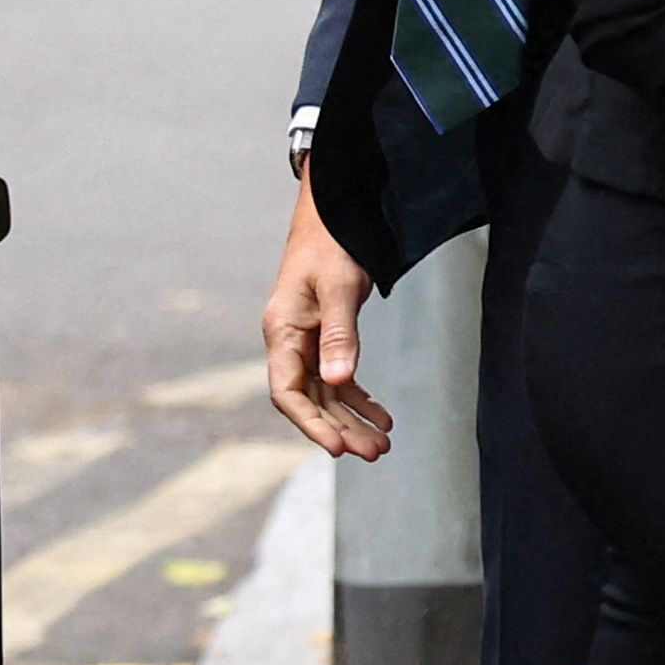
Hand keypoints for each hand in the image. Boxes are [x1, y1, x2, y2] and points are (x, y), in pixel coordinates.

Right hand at [263, 176, 392, 459]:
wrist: (334, 211)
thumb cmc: (331, 243)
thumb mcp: (339, 287)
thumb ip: (339, 335)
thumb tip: (339, 379)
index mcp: (282, 331)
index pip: (288, 392)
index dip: (310, 423)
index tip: (337, 446)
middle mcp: (289, 342)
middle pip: (310, 400)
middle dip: (340, 429)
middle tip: (374, 453)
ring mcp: (307, 341)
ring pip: (327, 393)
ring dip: (352, 419)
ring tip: (382, 444)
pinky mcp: (325, 337)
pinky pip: (339, 378)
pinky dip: (359, 398)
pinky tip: (382, 416)